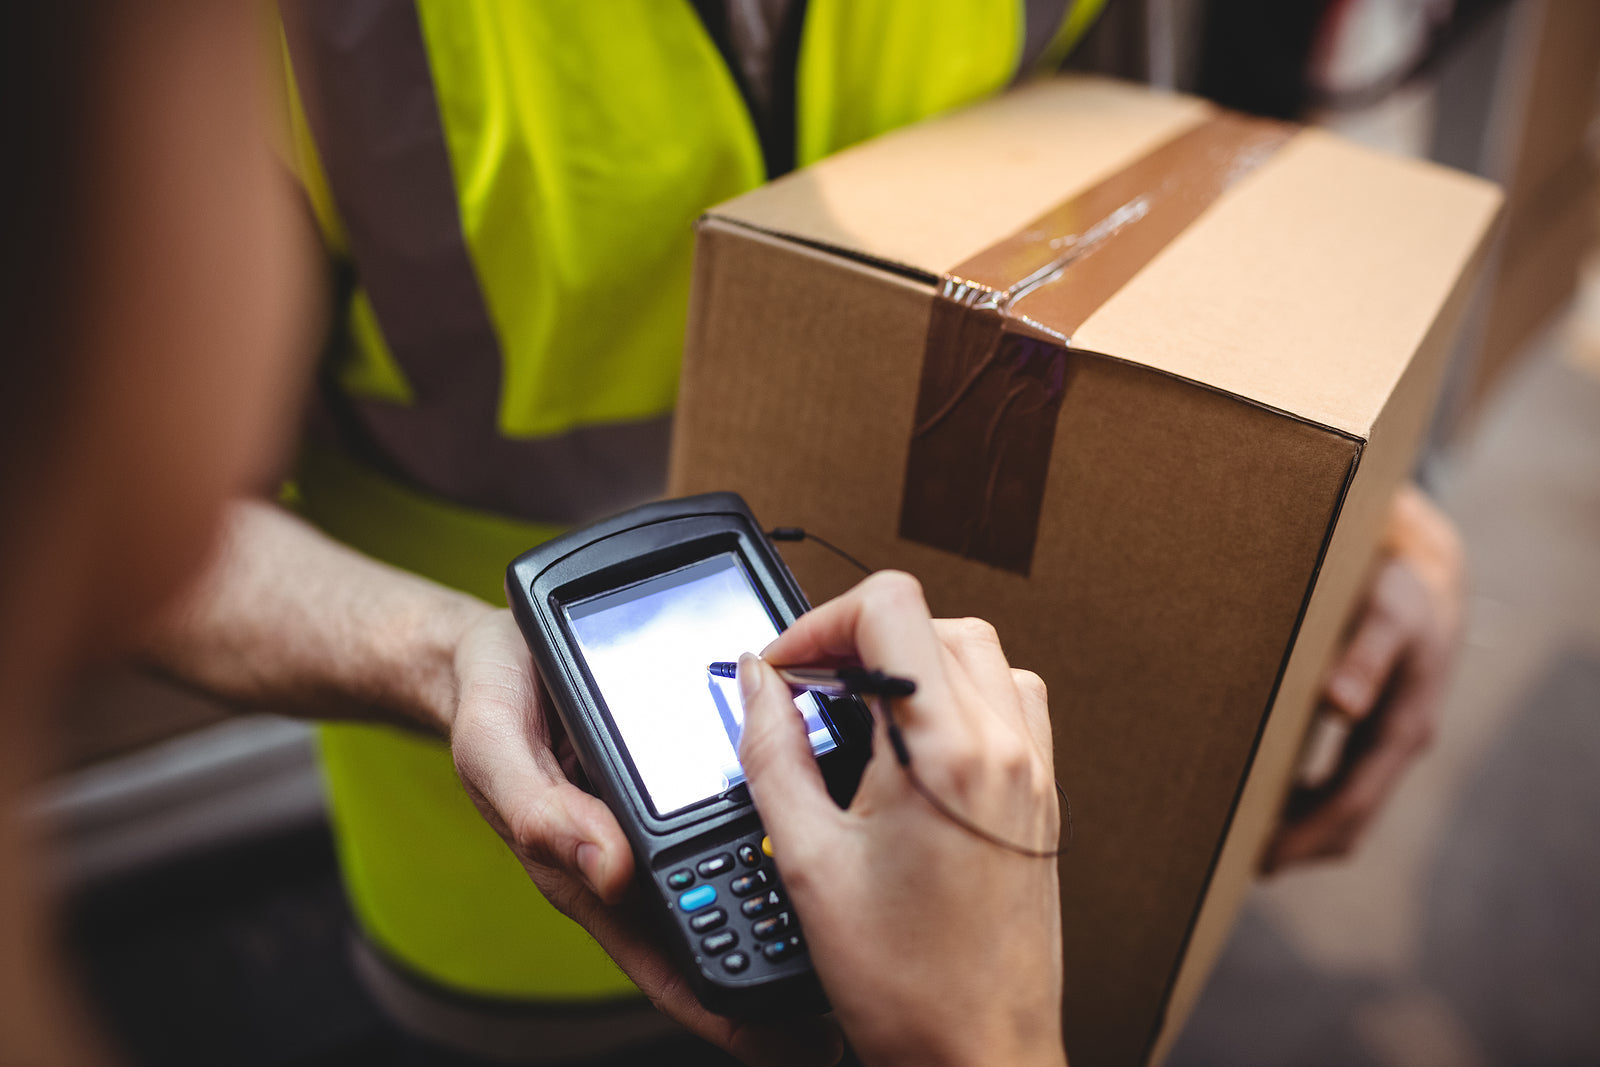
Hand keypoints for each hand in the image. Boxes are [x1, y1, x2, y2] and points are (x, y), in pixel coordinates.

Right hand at [448, 610, 842, 1066]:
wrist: (499, 647)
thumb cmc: (492, 701)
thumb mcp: (496, 749)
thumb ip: (540, 810)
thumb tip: (608, 870)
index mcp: (596, 870)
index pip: (668, 962)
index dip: (727, 1011)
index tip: (793, 1042)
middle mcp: (640, 856)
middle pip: (723, 924)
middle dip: (786, 962)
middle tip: (859, 992)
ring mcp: (666, 820)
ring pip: (742, 868)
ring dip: (798, 891)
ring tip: (873, 910)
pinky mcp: (688, 776)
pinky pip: (746, 805)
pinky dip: (790, 813)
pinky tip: (837, 812)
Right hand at [737, 572, 1066, 1066]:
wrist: (979, 1052)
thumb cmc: (906, 983)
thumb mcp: (808, 860)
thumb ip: (772, 753)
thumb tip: (756, 682)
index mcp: (944, 752)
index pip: (891, 609)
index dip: (822, 623)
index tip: (786, 668)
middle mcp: (1004, 748)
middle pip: (932, 621)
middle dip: (860, 641)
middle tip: (810, 689)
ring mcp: (1032, 769)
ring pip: (978, 653)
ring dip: (911, 662)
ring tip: (858, 714)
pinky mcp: (1043, 795)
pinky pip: (1010, 702)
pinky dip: (956, 696)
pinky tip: (912, 745)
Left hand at [1265, 484, 1464, 872]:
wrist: (1429, 584)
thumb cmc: (1399, 594)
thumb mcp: (1385, 614)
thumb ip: (1364, 656)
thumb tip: (1339, 704)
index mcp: (1402, 729)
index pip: (1350, 803)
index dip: (1305, 835)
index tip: (1261, 859)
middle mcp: (1397, 746)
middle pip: (1348, 821)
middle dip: (1297, 847)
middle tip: (1230, 863)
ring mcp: (1387, 745)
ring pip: (1345, 808)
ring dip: (1299, 830)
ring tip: (1237, 838)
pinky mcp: (1373, 737)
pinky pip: (1341, 785)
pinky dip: (1305, 802)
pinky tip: (1262, 796)